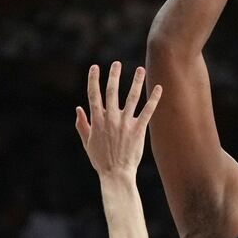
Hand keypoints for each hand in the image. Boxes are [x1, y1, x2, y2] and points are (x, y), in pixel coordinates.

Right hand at [76, 62, 160, 178]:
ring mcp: (125, 123)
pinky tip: (159, 88)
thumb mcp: (88, 142)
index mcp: (97, 120)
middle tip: (117, 63)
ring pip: (132, 97)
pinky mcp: (138, 129)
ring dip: (136, 82)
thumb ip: (82, 125)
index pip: (93, 94)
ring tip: (140, 69)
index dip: (93, 79)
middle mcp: (110, 118)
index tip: (95, 67)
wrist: (116, 174)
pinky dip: (154, 99)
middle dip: (114, 75)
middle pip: (112, 91)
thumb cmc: (101, 160)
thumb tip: (78, 109)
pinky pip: (147, 111)